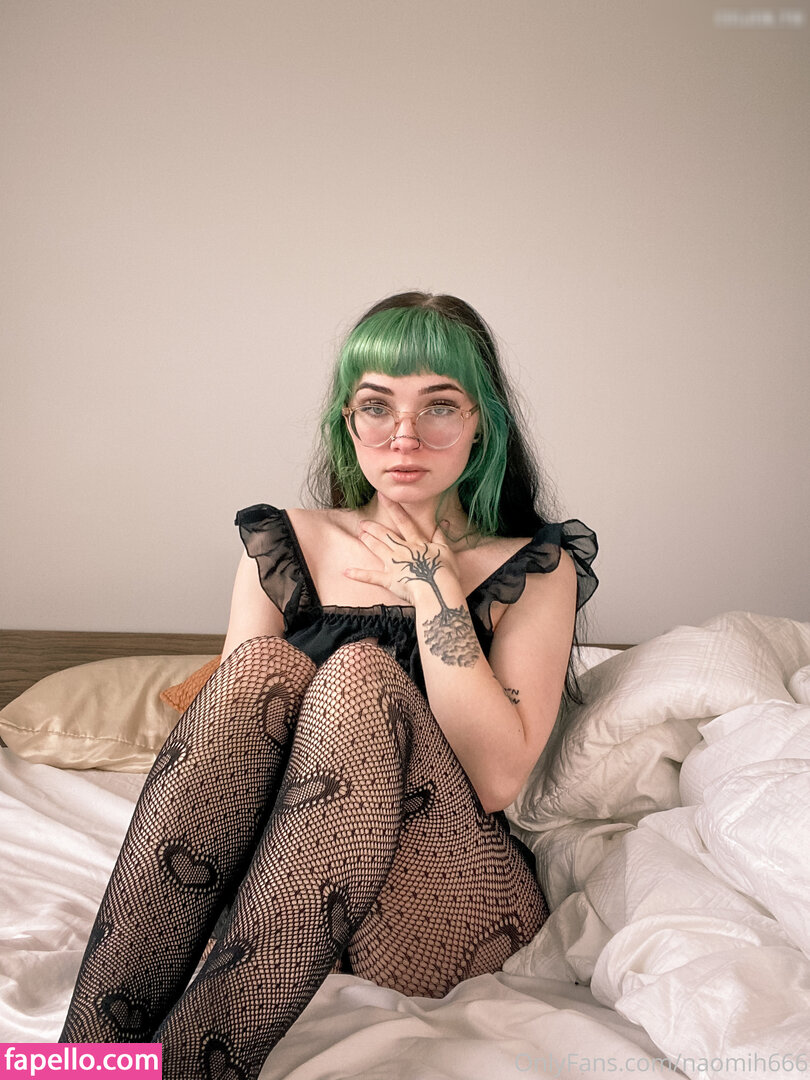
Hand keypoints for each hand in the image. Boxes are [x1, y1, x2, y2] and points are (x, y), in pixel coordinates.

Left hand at [344, 494, 460, 605]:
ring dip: (368, 541)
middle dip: (373, 528)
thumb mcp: (446, 551)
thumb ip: (441, 536)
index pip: (403, 521)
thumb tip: (442, 522)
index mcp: (416, 543)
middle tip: (363, 522)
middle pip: (385, 535)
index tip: (383, 496)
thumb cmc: (445, 571)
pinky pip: (371, 576)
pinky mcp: (389, 579)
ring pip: (377, 549)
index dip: (393, 507)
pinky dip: (359, 574)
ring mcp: (393, 564)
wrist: (437, 588)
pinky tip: (346, 571)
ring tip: (360, 534)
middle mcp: (402, 550)